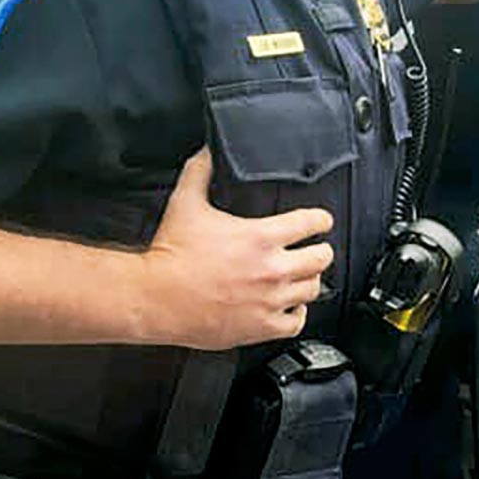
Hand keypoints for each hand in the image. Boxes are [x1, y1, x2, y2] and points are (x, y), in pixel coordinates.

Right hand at [140, 148, 333, 349]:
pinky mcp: (261, 326)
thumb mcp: (185, 203)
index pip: (312, 223)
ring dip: (309, 280)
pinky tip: (290, 306)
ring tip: (302, 276)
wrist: (156, 297)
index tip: (320, 221)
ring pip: (312, 289)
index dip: (320, 220)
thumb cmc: (171, 255)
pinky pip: (297, 322)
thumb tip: (206, 152)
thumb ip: (200, 173)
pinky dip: (297, 313)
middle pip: (321, 258)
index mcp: (261, 237)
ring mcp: (269, 299)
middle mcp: (272, 269)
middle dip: (320, 251)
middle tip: (314, 250)